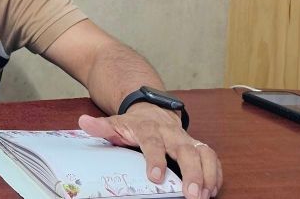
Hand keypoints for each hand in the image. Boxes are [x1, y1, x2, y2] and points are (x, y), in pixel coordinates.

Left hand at [78, 103, 221, 198]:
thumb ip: (101, 126)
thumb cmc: (133, 123)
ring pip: (204, 153)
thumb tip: (83, 122)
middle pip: (185, 151)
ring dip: (207, 175)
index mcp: (149, 128)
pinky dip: (215, 173)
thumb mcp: (115, 123)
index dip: (155, 159)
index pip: (153, 143)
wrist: (151, 109)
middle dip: (191, 173)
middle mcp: (172, 133)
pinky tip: (212, 189)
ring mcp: (187, 139)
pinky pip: (212, 157)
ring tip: (205, 195)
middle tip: (192, 194)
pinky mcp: (198, 145)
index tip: (155, 177)